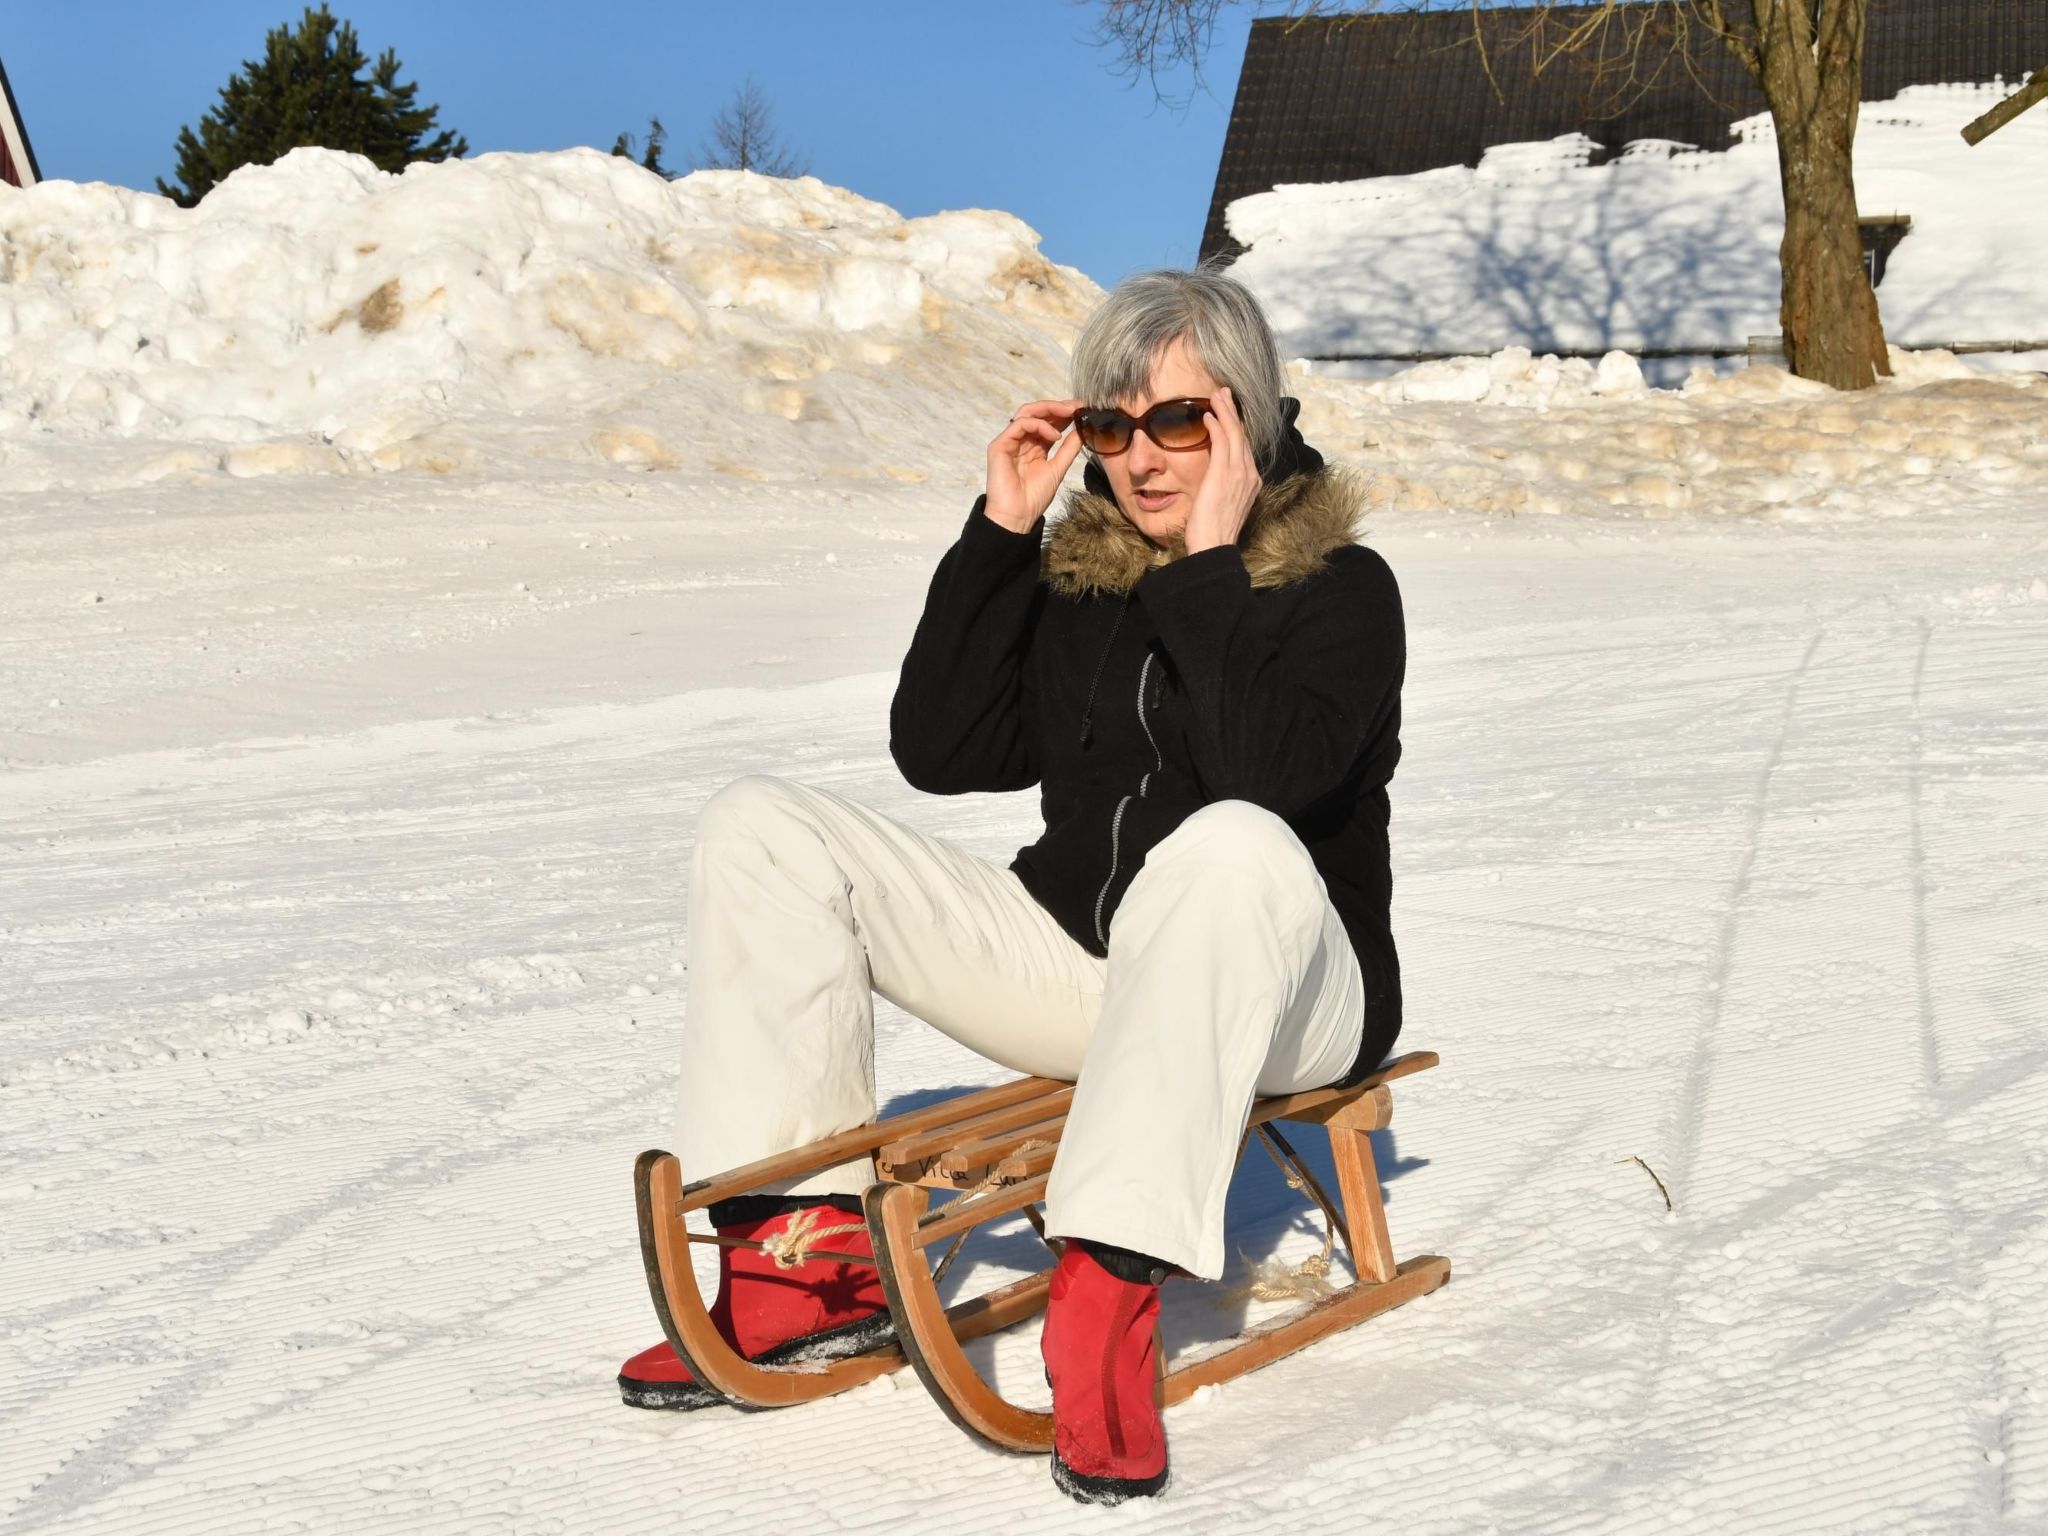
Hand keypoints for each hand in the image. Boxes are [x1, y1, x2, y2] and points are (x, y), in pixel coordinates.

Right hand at [984, 399, 1085, 533]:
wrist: (1018, 516)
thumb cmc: (1034, 497)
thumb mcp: (1058, 468)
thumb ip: (1069, 449)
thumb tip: (1082, 429)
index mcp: (1034, 446)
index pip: (1048, 422)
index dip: (1064, 413)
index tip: (1083, 409)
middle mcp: (1021, 441)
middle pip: (1037, 413)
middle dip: (1058, 407)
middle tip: (1077, 406)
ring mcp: (1009, 441)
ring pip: (1027, 413)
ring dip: (1049, 410)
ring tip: (1069, 414)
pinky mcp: (999, 445)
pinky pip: (1020, 424)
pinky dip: (1039, 425)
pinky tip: (1054, 436)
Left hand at [1182, 387, 1262, 554]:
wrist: (1214, 547)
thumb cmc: (1213, 532)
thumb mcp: (1223, 504)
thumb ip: (1223, 487)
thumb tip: (1213, 478)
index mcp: (1251, 482)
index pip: (1245, 447)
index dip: (1237, 427)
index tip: (1228, 412)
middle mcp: (1250, 474)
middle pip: (1243, 435)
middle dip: (1233, 412)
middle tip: (1224, 393)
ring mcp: (1239, 473)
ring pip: (1235, 433)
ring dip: (1225, 411)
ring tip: (1216, 395)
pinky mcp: (1224, 473)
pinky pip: (1222, 440)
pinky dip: (1216, 424)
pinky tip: (1207, 415)